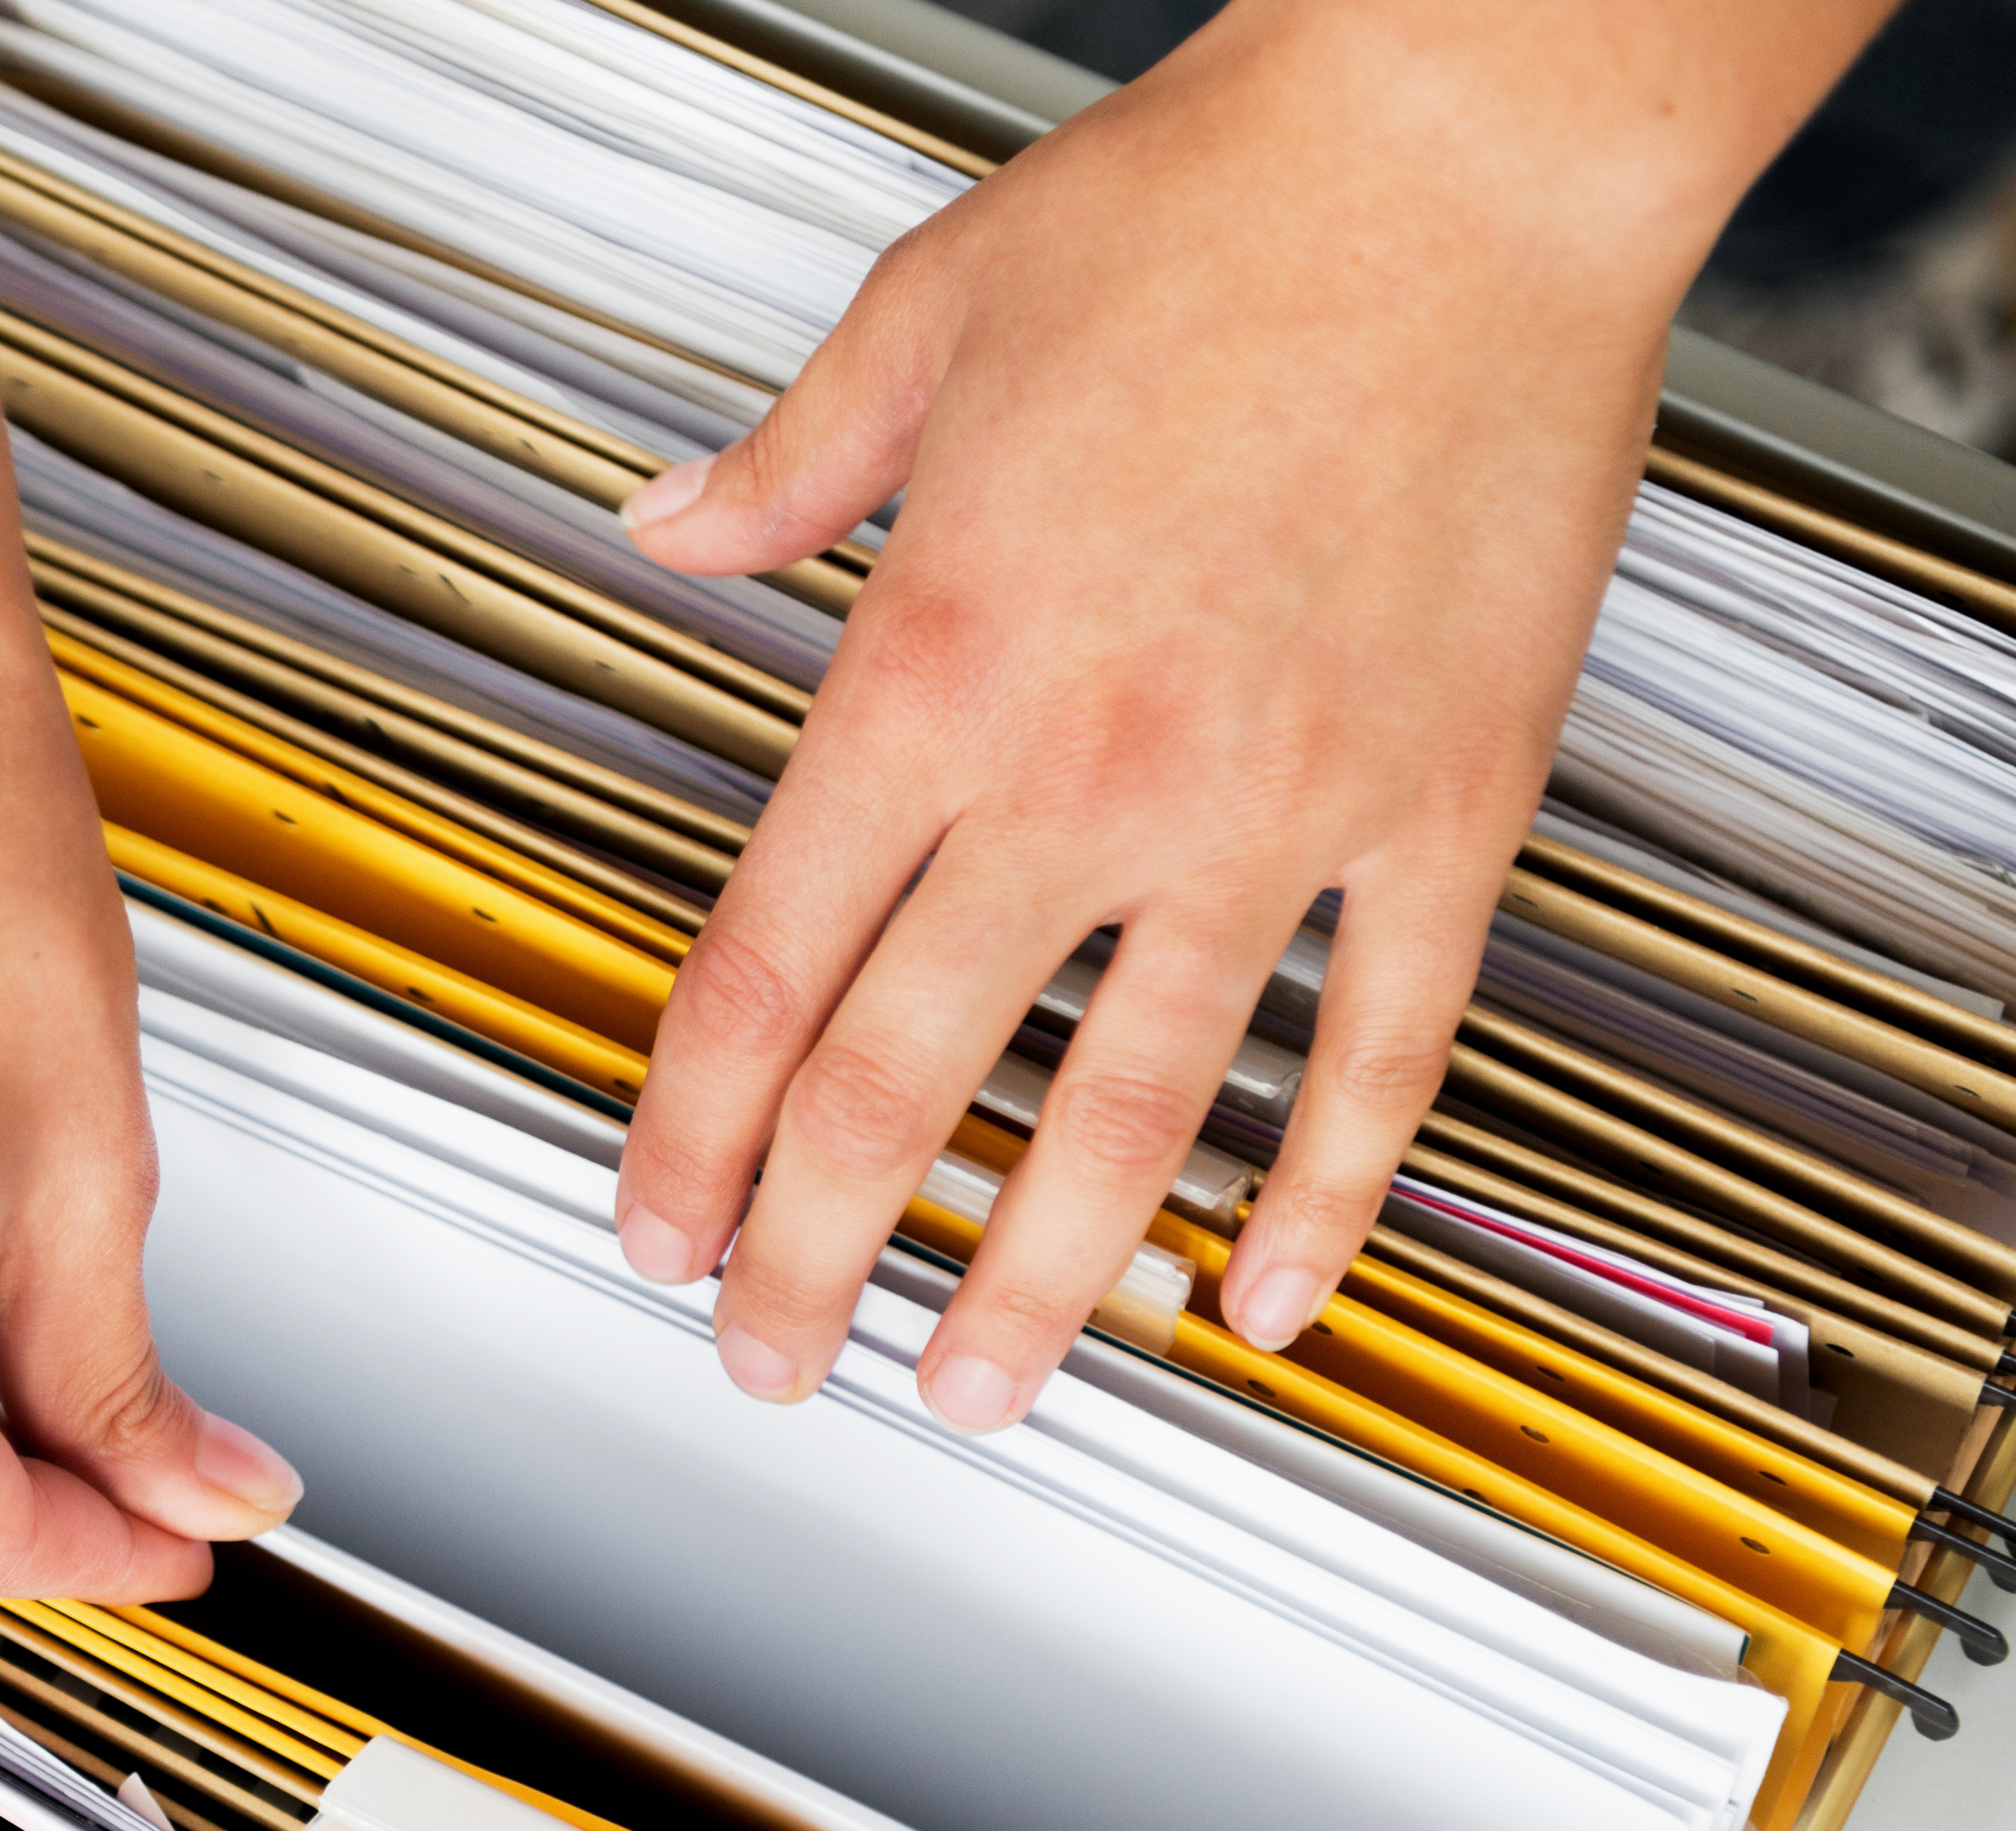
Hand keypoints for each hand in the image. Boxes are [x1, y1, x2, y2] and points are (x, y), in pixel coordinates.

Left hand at [613, 0, 1880, 1427]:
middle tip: (775, 1363)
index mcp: (934, 669)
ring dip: (1041, 1278)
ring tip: (979, 1386)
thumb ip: (775, 471)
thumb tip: (664, 531)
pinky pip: (1382, 1048)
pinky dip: (1326, 1191)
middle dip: (819, 1256)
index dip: (694, 1131)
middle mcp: (1089, 770)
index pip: (768, 970)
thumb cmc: (1206, 212)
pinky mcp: (1442, 804)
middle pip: (909, 1084)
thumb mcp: (921, 320)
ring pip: (1132, 1114)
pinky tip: (1267, 1297)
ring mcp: (1276, 808)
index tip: (661, 1229)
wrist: (1463, 150)